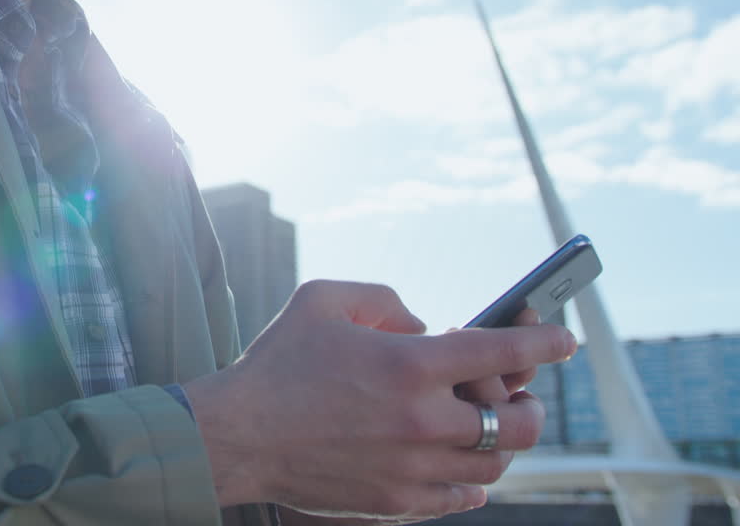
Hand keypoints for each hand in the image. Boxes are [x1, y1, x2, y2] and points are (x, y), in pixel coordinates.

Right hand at [183, 280, 575, 520]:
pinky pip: (461, 498)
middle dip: (531, 404)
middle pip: (519, 422)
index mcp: (410, 364)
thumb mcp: (321, 300)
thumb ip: (385, 301)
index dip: (545, 343)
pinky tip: (462, 467)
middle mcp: (423, 420)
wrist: (236, 436)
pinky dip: (473, 482)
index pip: (505, 353)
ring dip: (502, 441)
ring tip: (485, 425)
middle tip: (518, 394)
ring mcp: (413, 467)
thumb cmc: (276, 364)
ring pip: (495, 464)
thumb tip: (422, 326)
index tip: (564, 339)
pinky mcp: (397, 500)